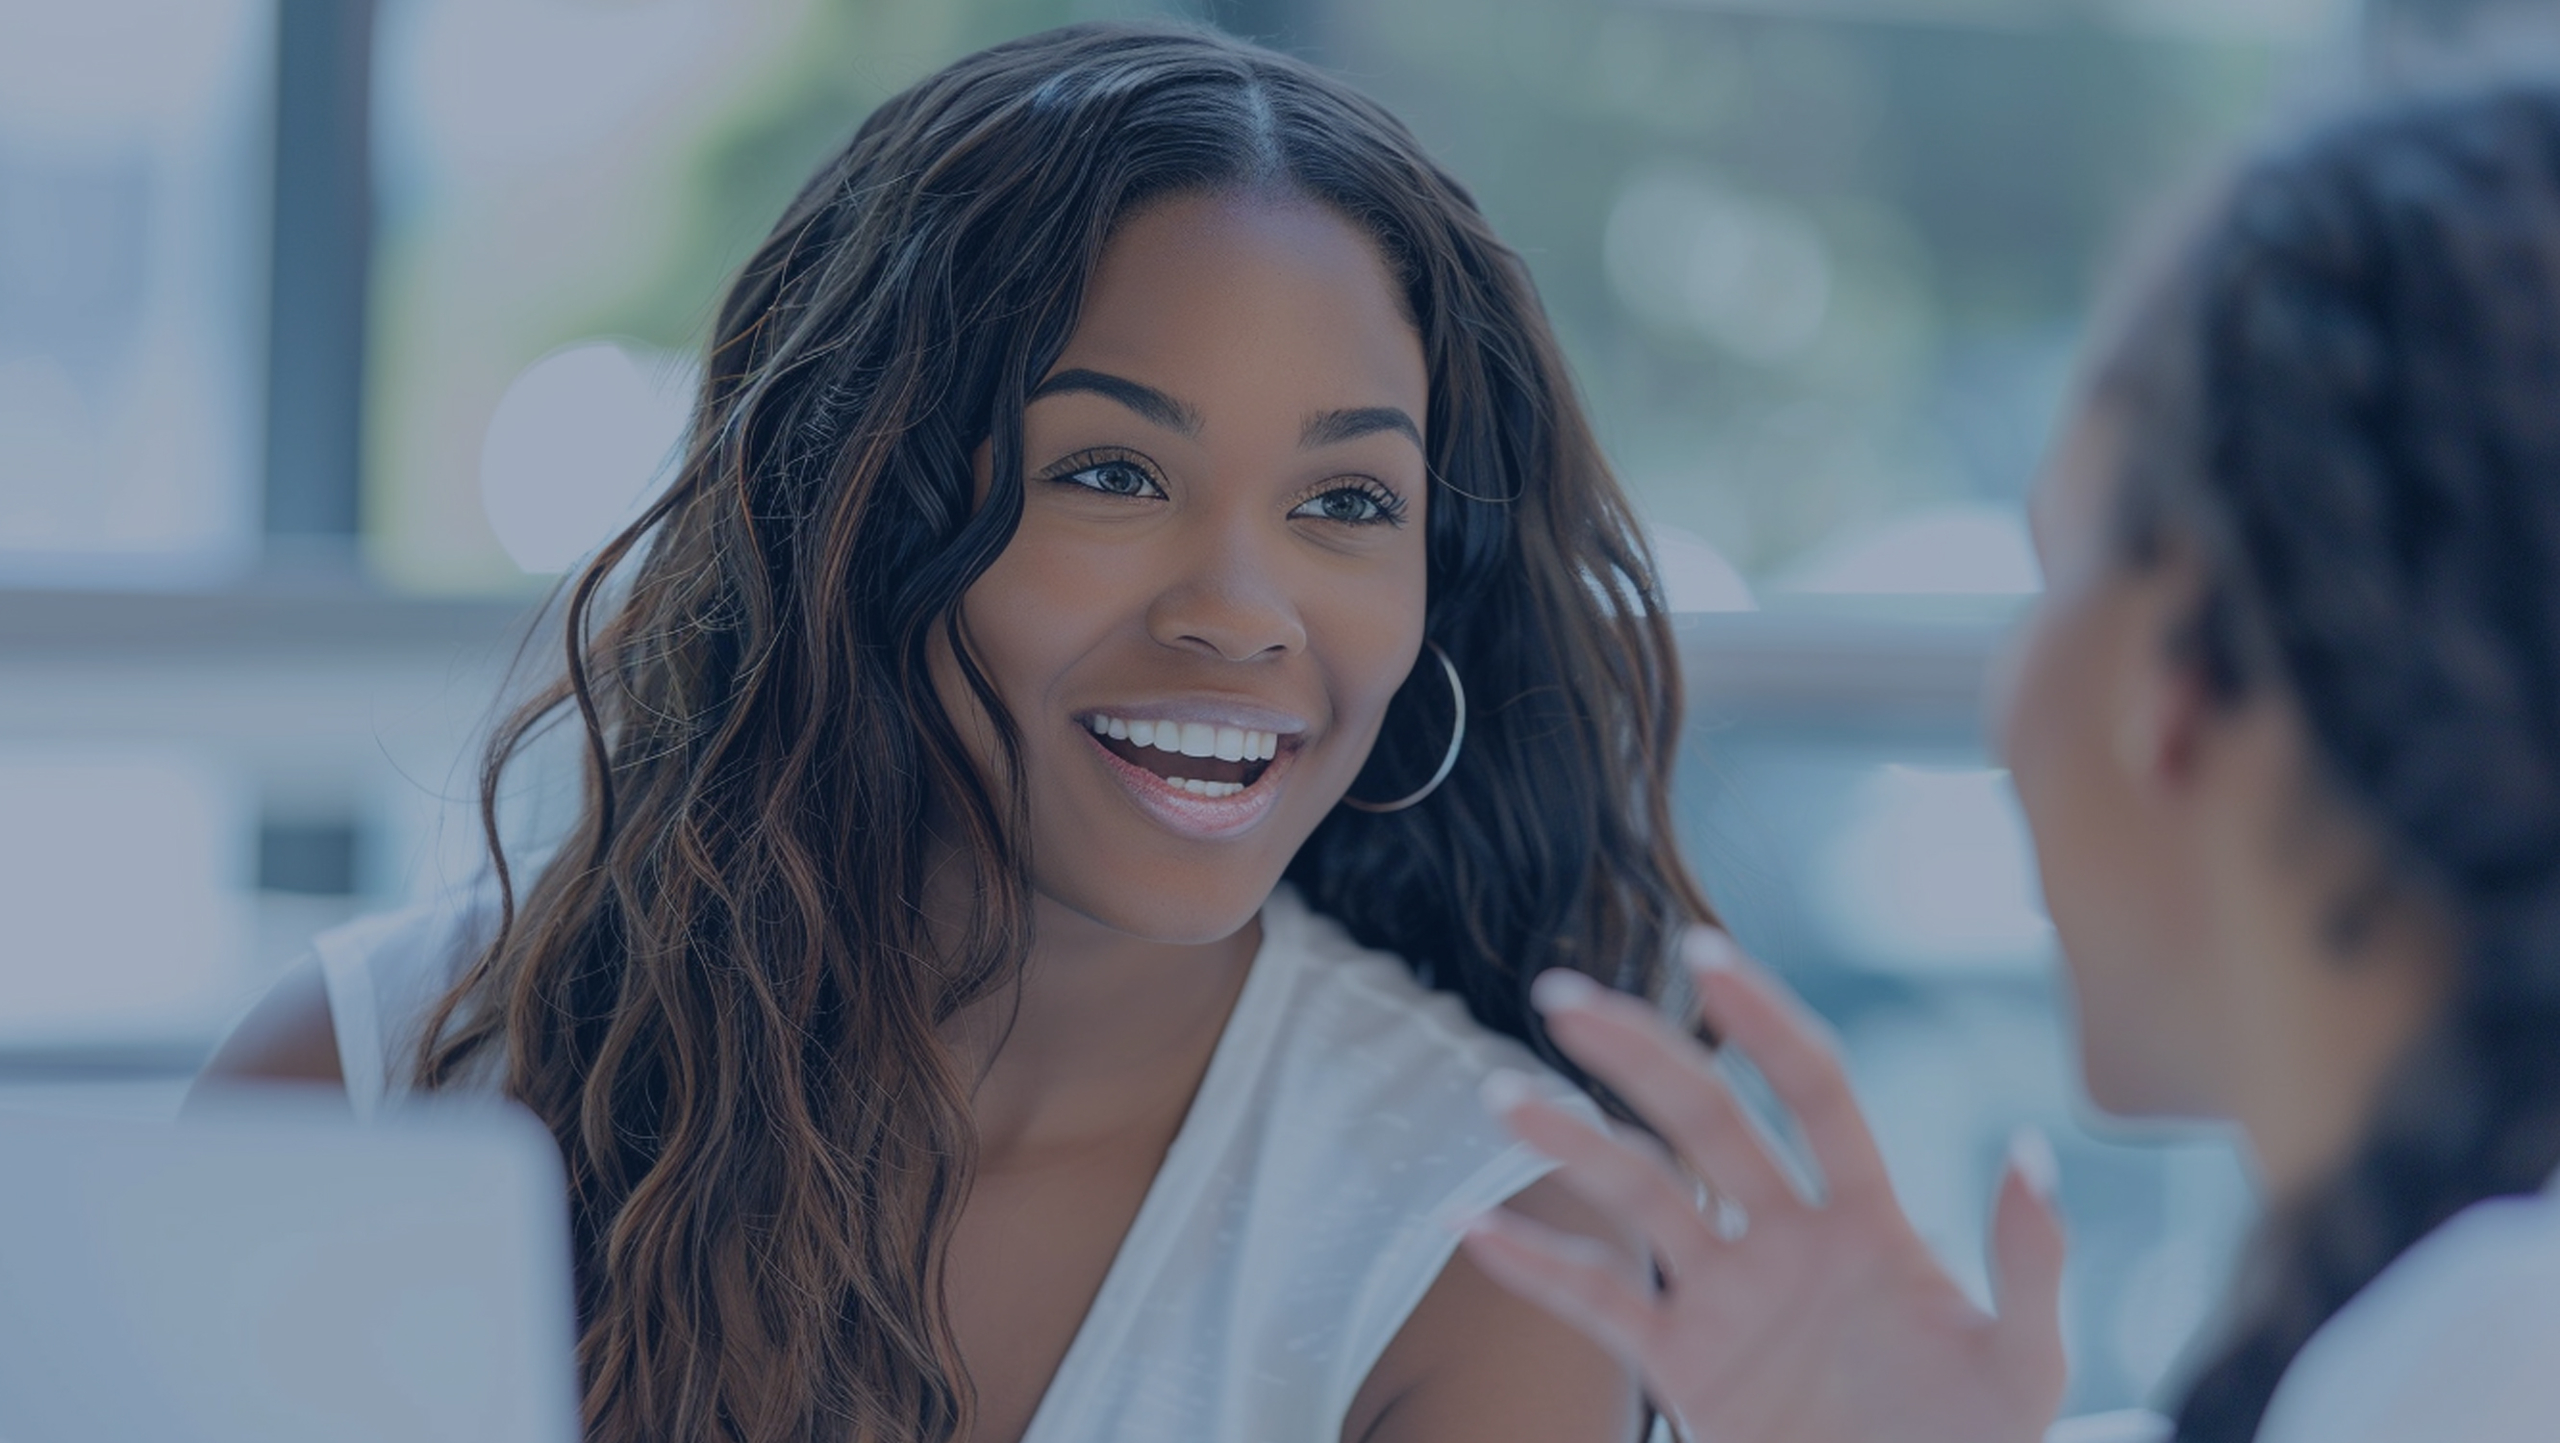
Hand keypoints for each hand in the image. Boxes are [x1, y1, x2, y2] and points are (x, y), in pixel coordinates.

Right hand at [1459, 931, 2068, 1442]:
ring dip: (1570, 1142)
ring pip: (1638, 1196)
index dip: (1762, 1019)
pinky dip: (1533, 1265)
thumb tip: (2029, 1152)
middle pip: (1702, 1119)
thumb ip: (2029, 1263)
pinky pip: (1596, 1303)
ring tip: (1504, 1093)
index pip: (1811, 1089)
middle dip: (1637, 1052)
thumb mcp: (2025, 1365)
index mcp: (1869, 1223)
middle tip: (1562, 996)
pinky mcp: (1684, 1366)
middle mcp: (1786, 1240)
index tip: (1704, 953)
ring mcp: (1728, 1299)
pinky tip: (1472, 1223)